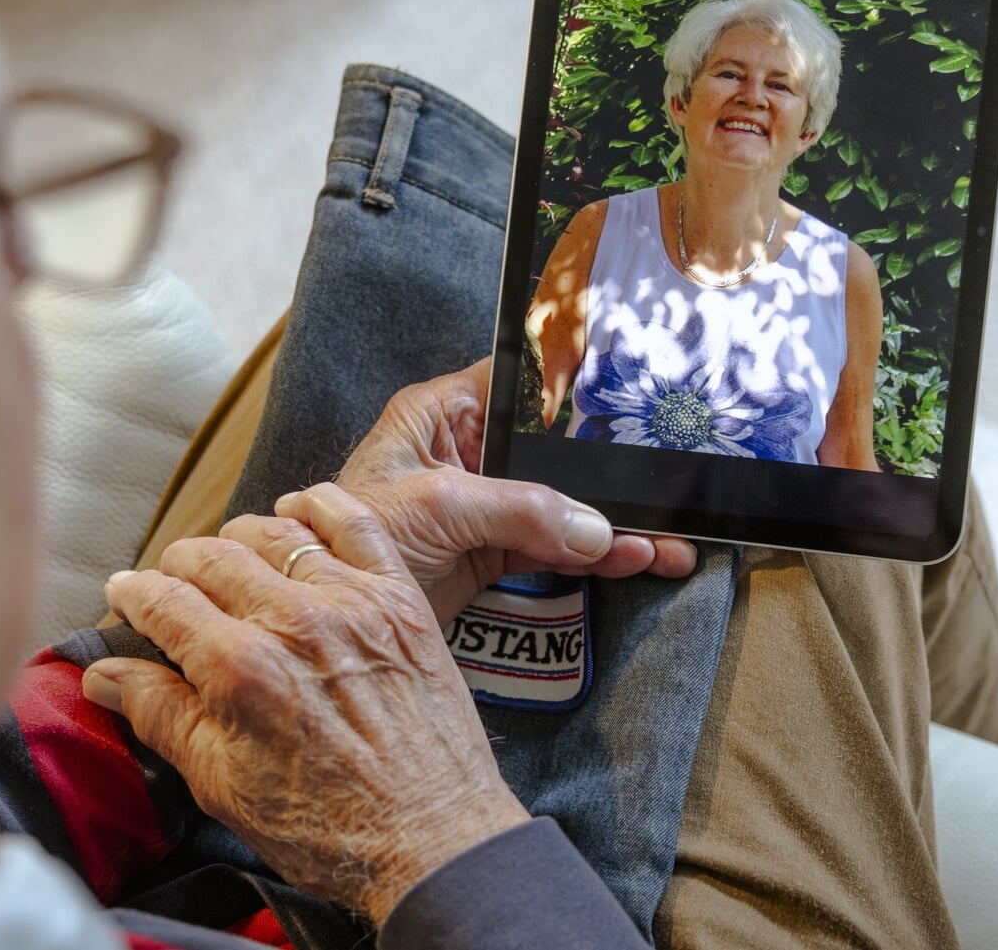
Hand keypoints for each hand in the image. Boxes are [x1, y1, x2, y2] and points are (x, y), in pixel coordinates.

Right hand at [83, 483, 532, 924]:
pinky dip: (320, 506)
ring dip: (239, 536)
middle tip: (170, 583)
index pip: (164, 602)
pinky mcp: (400, 600)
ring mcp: (352, 603)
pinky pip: (356, 524)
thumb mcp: (222, 785)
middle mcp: (294, 621)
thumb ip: (160, 715)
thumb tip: (102, 674)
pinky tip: (297, 513)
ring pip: (276, 533)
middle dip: (178, 564)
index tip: (124, 596)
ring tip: (227, 556)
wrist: (433, 840)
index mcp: (241, 669)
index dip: (133, 594)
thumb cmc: (330, 830)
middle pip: (212, 557)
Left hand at [332, 357, 697, 624]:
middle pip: (557, 450)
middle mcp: (468, 449)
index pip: (521, 380)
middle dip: (614, 472)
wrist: (326, 616)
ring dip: (617, 523)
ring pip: (565, 504)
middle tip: (670, 487)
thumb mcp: (438, 506)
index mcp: (444, 412)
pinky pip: (556, 546)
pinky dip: (596, 557)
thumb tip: (596, 529)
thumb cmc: (351, 537)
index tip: (634, 400)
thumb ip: (520, 508)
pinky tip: (636, 559)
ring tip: (669, 542)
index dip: (576, 386)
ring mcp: (483, 503)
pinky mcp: (491, 550)